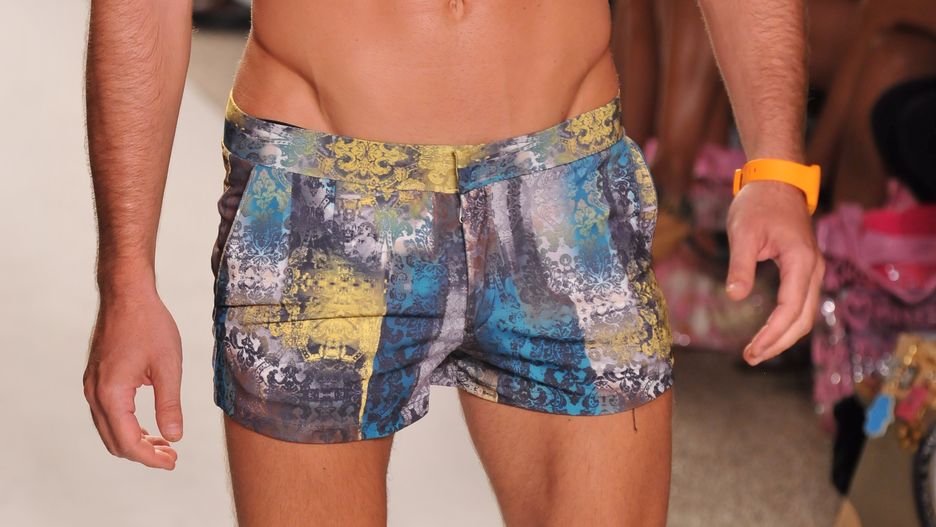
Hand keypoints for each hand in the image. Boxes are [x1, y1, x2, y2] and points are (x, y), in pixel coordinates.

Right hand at [83, 290, 182, 468]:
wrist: (127, 295)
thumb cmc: (150, 325)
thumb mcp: (168, 366)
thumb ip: (170, 404)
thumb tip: (175, 436)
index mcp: (112, 394)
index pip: (128, 442)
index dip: (151, 458)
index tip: (173, 462)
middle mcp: (95, 393)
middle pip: (115, 441)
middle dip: (143, 454)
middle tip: (172, 457)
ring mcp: (92, 386)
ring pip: (109, 429)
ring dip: (134, 441)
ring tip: (165, 444)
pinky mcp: (96, 379)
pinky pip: (107, 414)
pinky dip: (126, 426)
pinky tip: (149, 426)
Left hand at [725, 180, 824, 365]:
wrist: (777, 182)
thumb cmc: (758, 204)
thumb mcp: (743, 232)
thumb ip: (740, 265)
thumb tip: (735, 296)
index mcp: (801, 261)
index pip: (791, 309)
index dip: (772, 335)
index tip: (751, 351)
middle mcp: (813, 269)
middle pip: (803, 319)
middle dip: (778, 343)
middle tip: (751, 358)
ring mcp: (812, 269)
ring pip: (805, 314)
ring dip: (784, 336)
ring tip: (756, 352)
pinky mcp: (804, 269)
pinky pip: (801, 303)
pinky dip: (788, 322)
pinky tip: (769, 333)